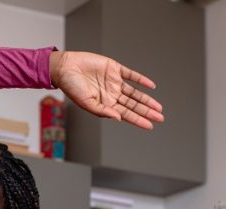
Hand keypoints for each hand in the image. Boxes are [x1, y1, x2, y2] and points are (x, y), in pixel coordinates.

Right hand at [49, 51, 163, 129]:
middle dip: (146, 112)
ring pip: (134, 92)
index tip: (150, 125)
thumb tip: (118, 118)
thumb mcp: (86, 102)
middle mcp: (111, 94)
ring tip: (158, 107)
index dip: (138, 120)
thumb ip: (102, 111)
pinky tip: (150, 85)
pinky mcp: (114, 68)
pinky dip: (141, 79)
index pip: (125, 114)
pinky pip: (131, 75)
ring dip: (146, 99)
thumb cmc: (70, 87)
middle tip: (160, 118)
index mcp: (104, 104)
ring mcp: (114, 82)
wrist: (65, 67)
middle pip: (133, 105)